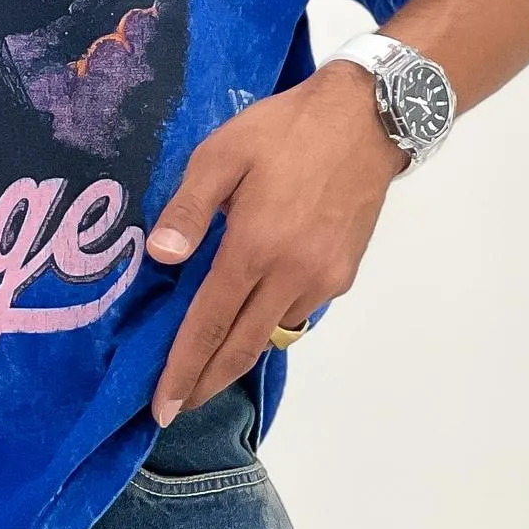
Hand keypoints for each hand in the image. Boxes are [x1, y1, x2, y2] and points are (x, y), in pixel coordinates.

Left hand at [144, 63, 406, 421]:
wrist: (367, 120)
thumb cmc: (285, 130)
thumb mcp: (223, 153)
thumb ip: (189, 209)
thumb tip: (162, 258)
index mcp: (255, 248)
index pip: (209, 324)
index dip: (183, 369)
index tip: (161, 408)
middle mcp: (292, 276)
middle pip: (243, 347)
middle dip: (206, 382)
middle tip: (177, 407)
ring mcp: (323, 279)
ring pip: (273, 331)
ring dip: (239, 349)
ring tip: (207, 353)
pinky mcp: (344, 274)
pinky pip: (299, 310)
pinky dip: (270, 319)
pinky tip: (253, 308)